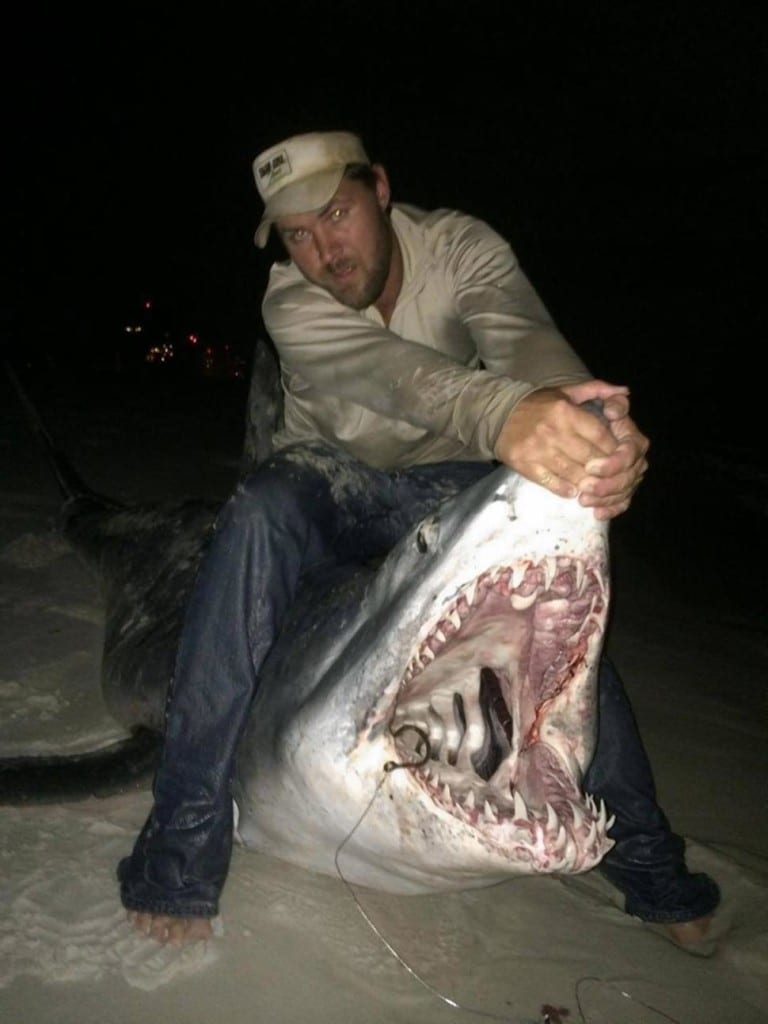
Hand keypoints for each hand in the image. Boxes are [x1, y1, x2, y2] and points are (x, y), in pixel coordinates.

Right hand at [493, 381, 648, 519]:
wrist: (498, 415)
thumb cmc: (538, 404)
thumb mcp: (566, 391)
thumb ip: (597, 390)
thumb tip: (625, 391)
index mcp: (565, 411)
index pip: (600, 435)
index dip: (614, 449)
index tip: (618, 456)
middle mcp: (553, 431)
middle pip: (590, 457)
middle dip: (604, 468)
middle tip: (610, 474)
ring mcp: (539, 450)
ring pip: (574, 473)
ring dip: (587, 482)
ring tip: (594, 484)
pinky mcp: (526, 465)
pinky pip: (552, 483)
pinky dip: (565, 489)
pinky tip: (573, 490)